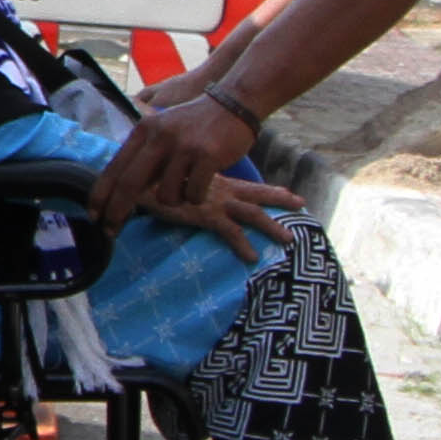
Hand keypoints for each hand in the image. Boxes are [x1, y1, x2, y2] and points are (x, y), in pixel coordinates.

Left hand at [91, 94, 247, 232]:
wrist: (234, 103)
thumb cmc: (194, 125)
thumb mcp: (161, 131)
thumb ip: (143, 157)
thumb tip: (120, 192)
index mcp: (144, 131)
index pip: (115, 168)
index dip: (101, 196)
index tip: (93, 217)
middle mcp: (160, 137)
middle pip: (129, 185)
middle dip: (117, 212)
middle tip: (111, 231)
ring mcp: (184, 147)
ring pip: (165, 197)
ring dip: (174, 200)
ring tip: (186, 185)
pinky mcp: (208, 156)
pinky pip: (193, 194)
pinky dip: (197, 196)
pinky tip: (203, 182)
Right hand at [163, 173, 305, 260]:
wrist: (138, 181)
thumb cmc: (152, 183)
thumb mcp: (175, 185)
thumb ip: (185, 190)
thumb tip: (186, 199)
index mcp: (215, 182)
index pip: (247, 185)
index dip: (269, 189)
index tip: (289, 193)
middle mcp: (220, 189)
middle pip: (257, 193)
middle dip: (280, 198)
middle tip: (301, 203)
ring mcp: (215, 202)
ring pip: (253, 213)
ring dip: (272, 226)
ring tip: (290, 240)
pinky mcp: (205, 214)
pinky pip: (230, 232)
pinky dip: (243, 245)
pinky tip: (252, 258)